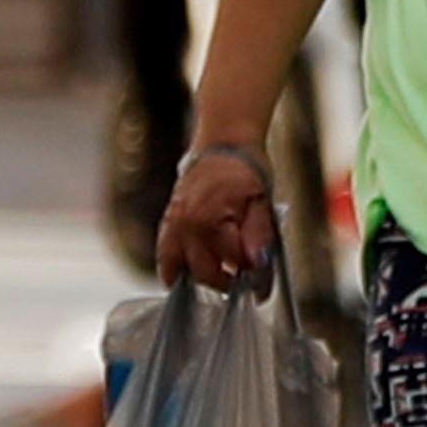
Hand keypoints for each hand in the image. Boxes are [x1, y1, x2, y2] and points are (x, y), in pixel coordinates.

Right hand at [155, 145, 275, 290]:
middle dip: (224, 281)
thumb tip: (258, 264)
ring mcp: (174, 222)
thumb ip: (259, 237)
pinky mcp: (168, 220)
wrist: (225, 145)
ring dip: (198, 277)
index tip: (262, 280)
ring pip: (178, 267)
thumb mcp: (262, 203)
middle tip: (241, 281)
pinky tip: (182, 277)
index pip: (233, 262)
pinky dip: (172, 267)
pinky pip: (164, 252)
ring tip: (218, 277)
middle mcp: (188, 224)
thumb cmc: (246, 171)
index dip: (251, 273)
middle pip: (203, 272)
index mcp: (212, 219)